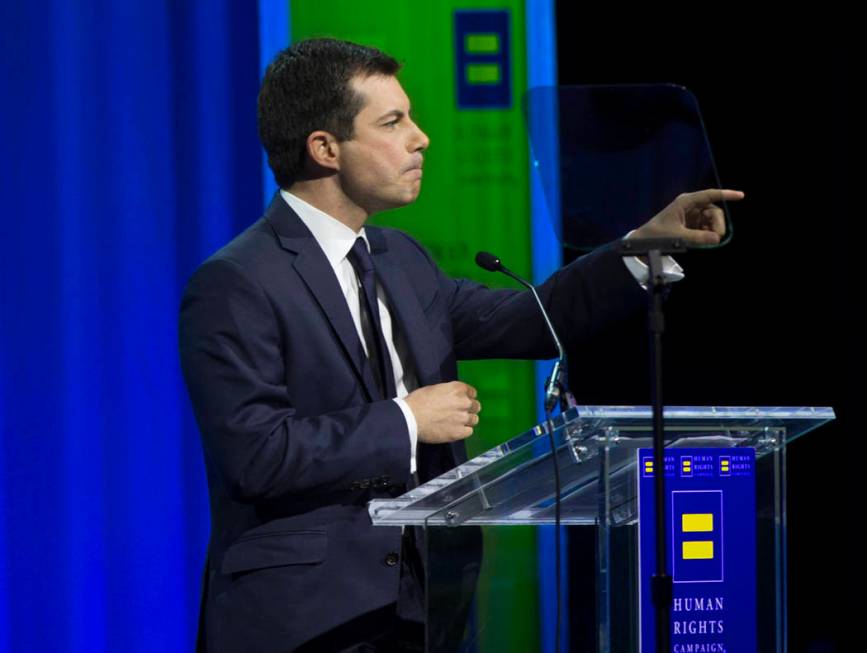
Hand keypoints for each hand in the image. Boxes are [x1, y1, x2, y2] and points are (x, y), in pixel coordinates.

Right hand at [405, 381, 480, 443]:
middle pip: (475, 406)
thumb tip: (451, 398)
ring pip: (474, 420)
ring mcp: (463, 418)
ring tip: (456, 423)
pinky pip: (469, 432)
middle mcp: (464, 402)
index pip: (472, 392)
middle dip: (469, 409)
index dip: (468, 397)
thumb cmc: (417, 402)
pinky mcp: (459, 432)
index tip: (463, 401)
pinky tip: (454, 430)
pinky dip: (463, 431)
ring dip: (467, 421)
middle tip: (459, 413)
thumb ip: (448, 393)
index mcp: (457, 389)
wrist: (410, 418)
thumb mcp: (434, 389)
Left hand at [629, 189, 744, 245]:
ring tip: (707, 241)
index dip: (726, 194)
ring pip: (712, 220)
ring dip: (713, 230)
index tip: (741, 196)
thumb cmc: (656, 235)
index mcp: (686, 202)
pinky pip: (706, 227)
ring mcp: (691, 215)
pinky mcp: (691, 224)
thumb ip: (698, 237)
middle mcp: (690, 206)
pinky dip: (708, 234)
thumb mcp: (677, 237)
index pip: (710, 195)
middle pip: (714, 211)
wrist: (643, 242)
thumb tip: (717, 238)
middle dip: (718, 224)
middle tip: (717, 238)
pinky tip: (704, 241)